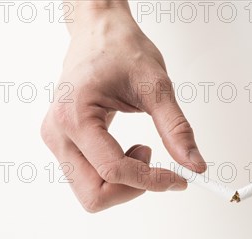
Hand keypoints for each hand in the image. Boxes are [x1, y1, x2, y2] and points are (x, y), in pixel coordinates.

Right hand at [41, 2, 205, 211]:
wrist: (99, 31)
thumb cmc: (120, 48)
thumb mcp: (157, 86)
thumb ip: (176, 129)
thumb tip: (194, 165)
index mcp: (74, 116)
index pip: (115, 171)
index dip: (152, 181)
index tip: (180, 178)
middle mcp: (57, 133)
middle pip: (94, 195)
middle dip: (132, 189)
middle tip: (156, 165)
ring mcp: (57, 141)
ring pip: (91, 193)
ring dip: (124, 184)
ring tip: (140, 150)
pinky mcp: (63, 144)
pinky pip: (90, 180)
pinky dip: (116, 176)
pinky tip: (127, 150)